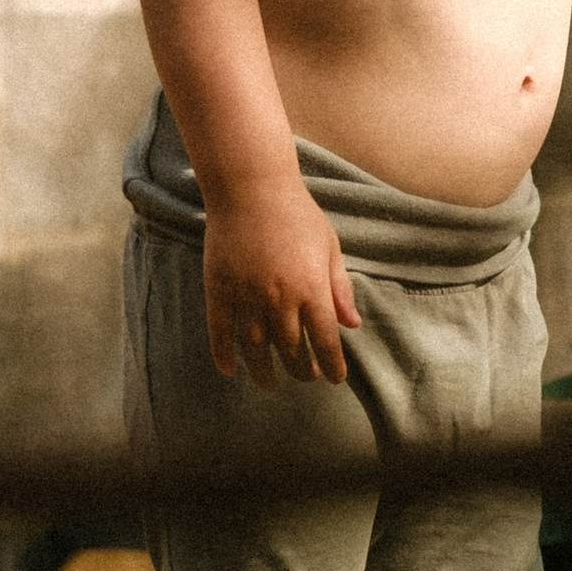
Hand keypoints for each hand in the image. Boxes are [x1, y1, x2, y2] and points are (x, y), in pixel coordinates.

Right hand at [203, 182, 361, 385]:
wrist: (251, 188)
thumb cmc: (297, 214)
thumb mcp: (329, 247)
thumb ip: (340, 288)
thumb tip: (352, 325)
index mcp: (311, 288)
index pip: (325, 341)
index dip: (332, 364)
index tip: (335, 378)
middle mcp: (279, 299)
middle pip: (292, 350)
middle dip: (301, 370)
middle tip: (305, 376)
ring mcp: (246, 296)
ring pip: (255, 349)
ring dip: (263, 372)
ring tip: (269, 382)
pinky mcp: (218, 290)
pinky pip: (219, 332)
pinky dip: (223, 355)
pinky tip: (229, 371)